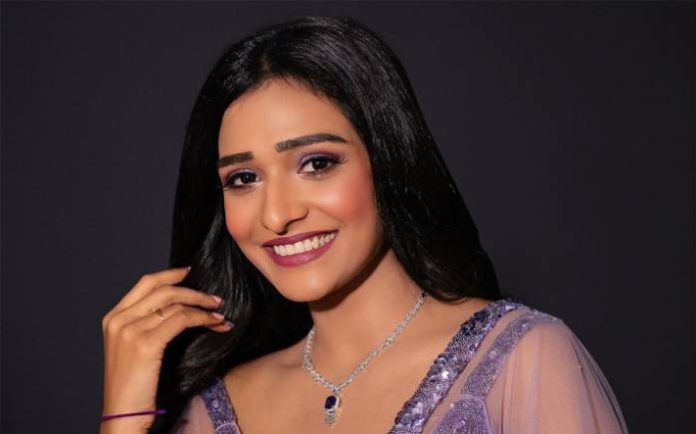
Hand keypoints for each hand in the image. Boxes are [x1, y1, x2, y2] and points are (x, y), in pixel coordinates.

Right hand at [100, 267, 232, 432]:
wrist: (123, 416)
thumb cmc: (132, 387)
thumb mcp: (132, 349)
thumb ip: (145, 325)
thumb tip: (177, 308)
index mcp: (113, 318)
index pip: (145, 283)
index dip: (170, 274)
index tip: (190, 272)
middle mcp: (119, 320)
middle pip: (163, 290)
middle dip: (193, 290)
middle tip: (215, 298)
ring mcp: (130, 330)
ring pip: (175, 304)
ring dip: (203, 306)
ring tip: (220, 313)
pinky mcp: (146, 344)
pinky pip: (182, 319)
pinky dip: (202, 319)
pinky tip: (216, 324)